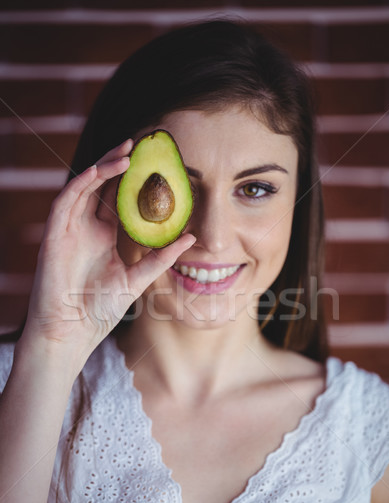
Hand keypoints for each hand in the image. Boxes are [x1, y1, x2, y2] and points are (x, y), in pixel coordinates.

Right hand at [21, 139, 195, 362]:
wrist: (72, 331)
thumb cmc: (99, 309)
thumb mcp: (137, 279)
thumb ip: (161, 258)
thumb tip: (190, 238)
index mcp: (106, 236)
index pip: (120, 200)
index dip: (135, 181)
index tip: (157, 164)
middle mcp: (87, 227)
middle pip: (102, 186)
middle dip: (119, 164)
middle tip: (140, 144)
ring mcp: (70, 228)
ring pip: (85, 186)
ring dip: (102, 166)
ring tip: (126, 151)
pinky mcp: (55, 233)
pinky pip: (67, 199)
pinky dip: (83, 182)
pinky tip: (102, 170)